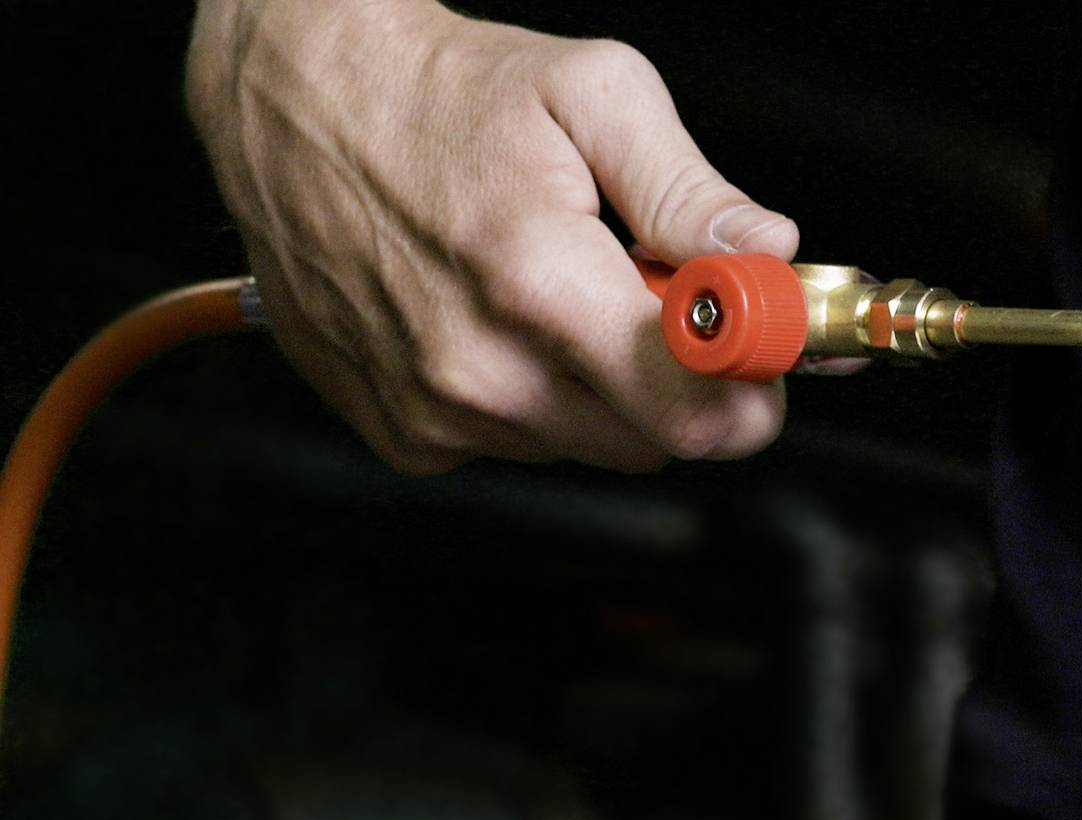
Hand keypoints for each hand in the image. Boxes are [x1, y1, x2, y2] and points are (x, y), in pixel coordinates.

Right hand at [186, 0, 797, 473]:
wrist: (294, 99)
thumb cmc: (438, 90)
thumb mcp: (594, 94)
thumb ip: (692, 190)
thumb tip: (765, 254)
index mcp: (540, 286)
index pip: (696, 414)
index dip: (748, 388)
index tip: (753, 352)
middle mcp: (480, 367)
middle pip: (655, 441)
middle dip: (678, 380)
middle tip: (650, 295)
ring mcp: (434, 409)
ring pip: (590, 445)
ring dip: (600, 386)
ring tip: (557, 290)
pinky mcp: (402, 431)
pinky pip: (516, 445)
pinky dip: (531, 396)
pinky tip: (499, 319)